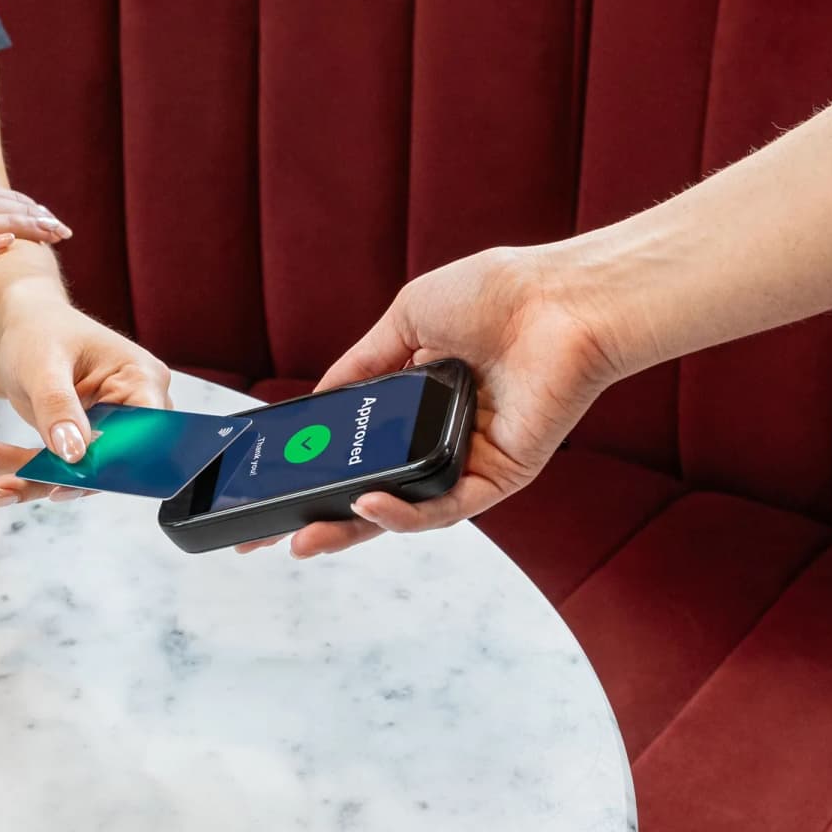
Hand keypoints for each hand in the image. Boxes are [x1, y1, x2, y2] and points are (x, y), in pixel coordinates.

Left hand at [0, 295, 172, 506]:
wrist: (23, 326)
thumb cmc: (39, 330)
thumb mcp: (43, 364)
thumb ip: (58, 406)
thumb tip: (73, 454)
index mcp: (142, 379)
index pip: (144, 435)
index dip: (112, 465)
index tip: (65, 482)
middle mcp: (136, 408)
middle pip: (111, 463)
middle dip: (58, 479)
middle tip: (7, 486)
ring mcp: (112, 429)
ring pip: (81, 473)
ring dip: (33, 480)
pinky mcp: (87, 443)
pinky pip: (62, 469)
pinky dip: (26, 471)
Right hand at [252, 246, 626, 558]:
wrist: (560, 299)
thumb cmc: (497, 294)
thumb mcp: (406, 319)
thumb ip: (362, 363)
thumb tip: (318, 397)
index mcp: (421, 400)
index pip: (361, 446)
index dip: (317, 468)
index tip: (270, 485)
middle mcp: (443, 436)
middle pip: (373, 489)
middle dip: (321, 517)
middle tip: (271, 537)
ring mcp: (470, 460)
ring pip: (404, 509)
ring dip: (352, 527)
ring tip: (307, 535)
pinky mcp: (500, 476)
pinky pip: (446, 507)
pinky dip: (405, 514)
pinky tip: (369, 505)